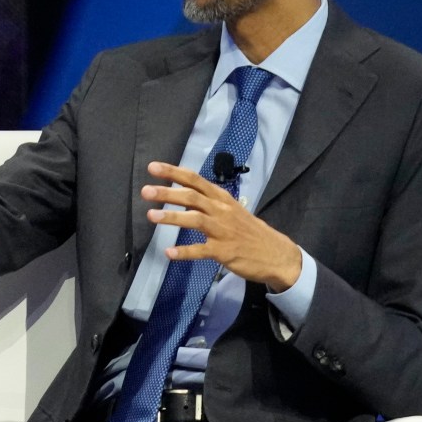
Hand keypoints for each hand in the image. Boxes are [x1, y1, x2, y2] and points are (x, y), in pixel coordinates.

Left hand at [143, 162, 303, 290]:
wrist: (276, 254)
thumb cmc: (249, 231)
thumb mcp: (231, 210)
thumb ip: (208, 202)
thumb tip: (182, 194)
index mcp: (222, 199)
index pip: (195, 180)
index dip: (173, 173)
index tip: (153, 168)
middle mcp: (221, 211)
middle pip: (192, 197)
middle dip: (167, 193)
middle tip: (145, 191)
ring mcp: (223, 231)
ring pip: (195, 220)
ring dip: (172, 217)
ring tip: (151, 216)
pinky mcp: (225, 252)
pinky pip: (201, 251)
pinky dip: (185, 251)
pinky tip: (169, 253)